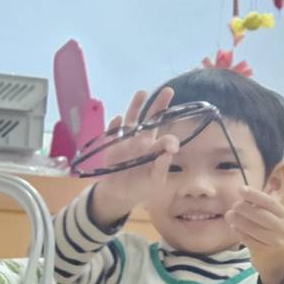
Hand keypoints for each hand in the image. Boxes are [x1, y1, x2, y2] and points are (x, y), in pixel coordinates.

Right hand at [89, 87, 177, 225]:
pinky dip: (114, 126)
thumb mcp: (154, 183)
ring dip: (136, 105)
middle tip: (168, 90)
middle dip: (159, 105)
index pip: (165, 140)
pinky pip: (113, 132)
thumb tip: (170, 152)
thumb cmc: (141, 187)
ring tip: (142, 92)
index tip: (171, 145)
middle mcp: (143, 140)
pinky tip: (117, 118)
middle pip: (152, 119)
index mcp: (156, 149)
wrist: (119, 192)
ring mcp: (127, 140)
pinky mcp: (112, 144)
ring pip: (132, 118)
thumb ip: (161, 168)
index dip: (169, 140)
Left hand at [228, 187, 283, 283]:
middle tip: (234, 205)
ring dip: (238, 220)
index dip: (254, 194)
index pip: (269, 202)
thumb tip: (244, 194)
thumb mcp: (276, 220)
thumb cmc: (274, 235)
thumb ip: (263, 208)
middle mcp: (282, 228)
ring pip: (253, 228)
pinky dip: (239, 232)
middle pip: (260, 215)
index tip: (241, 189)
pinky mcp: (264, 252)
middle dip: (244, 208)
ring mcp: (274, 241)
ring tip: (229, 215)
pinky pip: (248, 240)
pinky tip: (234, 227)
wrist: (281, 262)